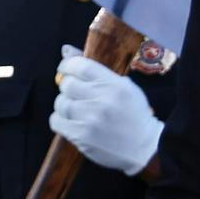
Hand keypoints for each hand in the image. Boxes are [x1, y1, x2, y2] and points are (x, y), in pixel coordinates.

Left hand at [51, 47, 162, 174]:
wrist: (143, 148)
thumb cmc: (134, 114)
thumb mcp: (124, 87)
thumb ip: (96, 70)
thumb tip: (66, 50)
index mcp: (114, 84)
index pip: (81, 66)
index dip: (67, 64)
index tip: (65, 69)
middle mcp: (102, 100)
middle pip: (67, 84)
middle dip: (68, 87)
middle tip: (75, 93)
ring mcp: (90, 119)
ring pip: (61, 103)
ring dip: (64, 104)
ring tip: (76, 109)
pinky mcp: (81, 137)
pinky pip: (56, 121)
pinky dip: (59, 119)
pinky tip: (70, 121)